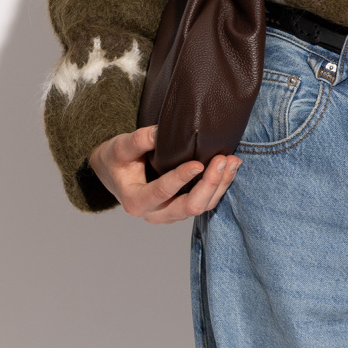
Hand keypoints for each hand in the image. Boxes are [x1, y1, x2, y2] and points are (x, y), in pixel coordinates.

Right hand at [88, 127, 240, 223]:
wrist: (115, 174)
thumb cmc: (116, 160)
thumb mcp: (119, 148)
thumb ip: (137, 141)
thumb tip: (160, 132)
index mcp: (136, 202)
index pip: (162, 192)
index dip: (181, 179)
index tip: (198, 163)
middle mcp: (155, 214)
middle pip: (189, 207)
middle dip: (209, 184)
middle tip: (222, 160)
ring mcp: (171, 214)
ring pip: (203, 207)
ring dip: (220, 184)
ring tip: (232, 161)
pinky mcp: (183, 209)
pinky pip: (206, 202)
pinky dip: (220, 185)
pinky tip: (230, 167)